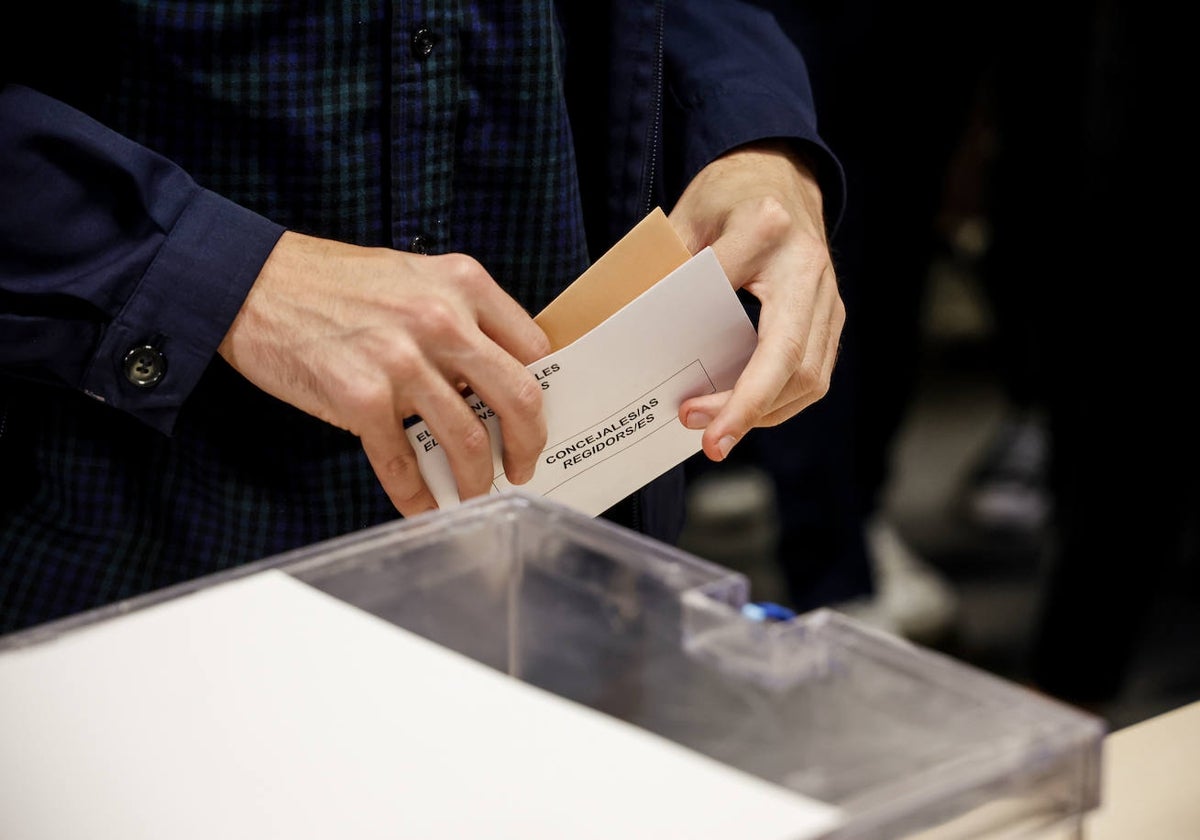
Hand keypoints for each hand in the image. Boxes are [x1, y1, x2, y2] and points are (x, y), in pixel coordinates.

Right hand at [217, 232, 551, 514]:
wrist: (251, 283)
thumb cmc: (332, 283)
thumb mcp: (413, 276)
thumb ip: (458, 315)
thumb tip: (492, 378)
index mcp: (462, 283)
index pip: (533, 348)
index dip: (541, 391)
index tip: (534, 417)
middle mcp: (440, 319)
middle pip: (518, 397)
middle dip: (527, 445)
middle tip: (521, 466)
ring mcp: (401, 360)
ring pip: (467, 438)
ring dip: (475, 479)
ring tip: (473, 493)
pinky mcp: (360, 397)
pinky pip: (402, 461)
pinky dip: (417, 495)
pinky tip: (422, 506)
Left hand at [669, 140, 843, 461]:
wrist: (779, 171)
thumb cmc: (726, 195)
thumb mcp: (684, 220)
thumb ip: (670, 276)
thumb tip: (647, 346)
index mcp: (770, 233)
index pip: (754, 327)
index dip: (732, 388)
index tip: (693, 416)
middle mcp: (810, 267)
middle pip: (792, 364)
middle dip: (748, 411)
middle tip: (703, 438)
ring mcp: (828, 294)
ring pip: (810, 378)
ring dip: (764, 413)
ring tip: (716, 428)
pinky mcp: (832, 313)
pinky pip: (813, 372)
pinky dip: (777, 400)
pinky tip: (741, 409)